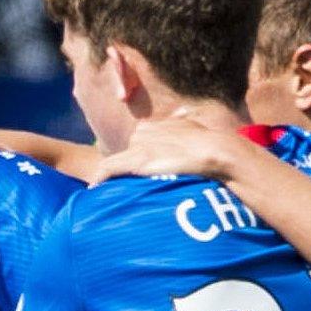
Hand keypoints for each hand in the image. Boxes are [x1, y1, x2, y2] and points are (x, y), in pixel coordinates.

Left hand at [90, 113, 240, 183]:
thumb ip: (183, 124)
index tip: (136, 177)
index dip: (136, 162)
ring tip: (107, 196)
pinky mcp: (136, 159)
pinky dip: (99, 179)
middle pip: (126, 155)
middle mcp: (143, 132)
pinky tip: (95, 190)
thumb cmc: (209, 144)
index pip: (137, 145)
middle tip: (122, 191)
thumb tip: (184, 114)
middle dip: (125, 172)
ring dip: (111, 179)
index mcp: (155, 125)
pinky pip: (108, 169)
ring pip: (115, 163)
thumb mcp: (192, 128)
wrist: (215, 151)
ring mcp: (138, 145)